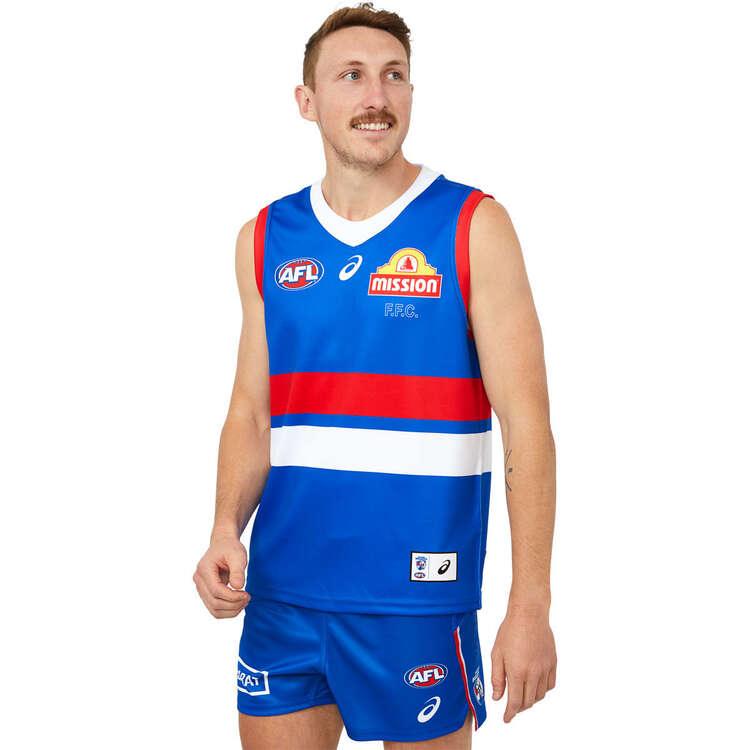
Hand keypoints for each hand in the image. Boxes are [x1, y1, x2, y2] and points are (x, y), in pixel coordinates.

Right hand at [193, 531, 250, 617]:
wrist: (223, 545)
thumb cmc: (230, 548)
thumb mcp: (237, 555)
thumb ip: (237, 570)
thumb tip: (238, 586)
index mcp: (204, 569)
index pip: (216, 591)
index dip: (232, 596)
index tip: (247, 594)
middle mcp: (198, 580)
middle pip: (214, 603)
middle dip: (233, 604)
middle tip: (248, 598)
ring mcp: (200, 588)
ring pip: (214, 610)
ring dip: (231, 610)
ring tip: (244, 601)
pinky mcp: (206, 594)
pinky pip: (215, 609)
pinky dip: (228, 611)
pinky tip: (238, 603)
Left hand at [491, 607, 556, 722]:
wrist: (529, 614)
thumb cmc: (510, 631)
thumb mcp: (497, 653)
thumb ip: (497, 678)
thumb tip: (498, 697)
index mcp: (517, 672)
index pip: (515, 702)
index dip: (510, 713)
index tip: (506, 718)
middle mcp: (533, 673)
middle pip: (528, 701)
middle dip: (519, 708)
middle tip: (512, 707)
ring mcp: (545, 668)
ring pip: (540, 695)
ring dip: (531, 699)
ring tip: (523, 695)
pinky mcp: (553, 662)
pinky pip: (550, 684)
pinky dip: (543, 690)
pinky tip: (536, 685)